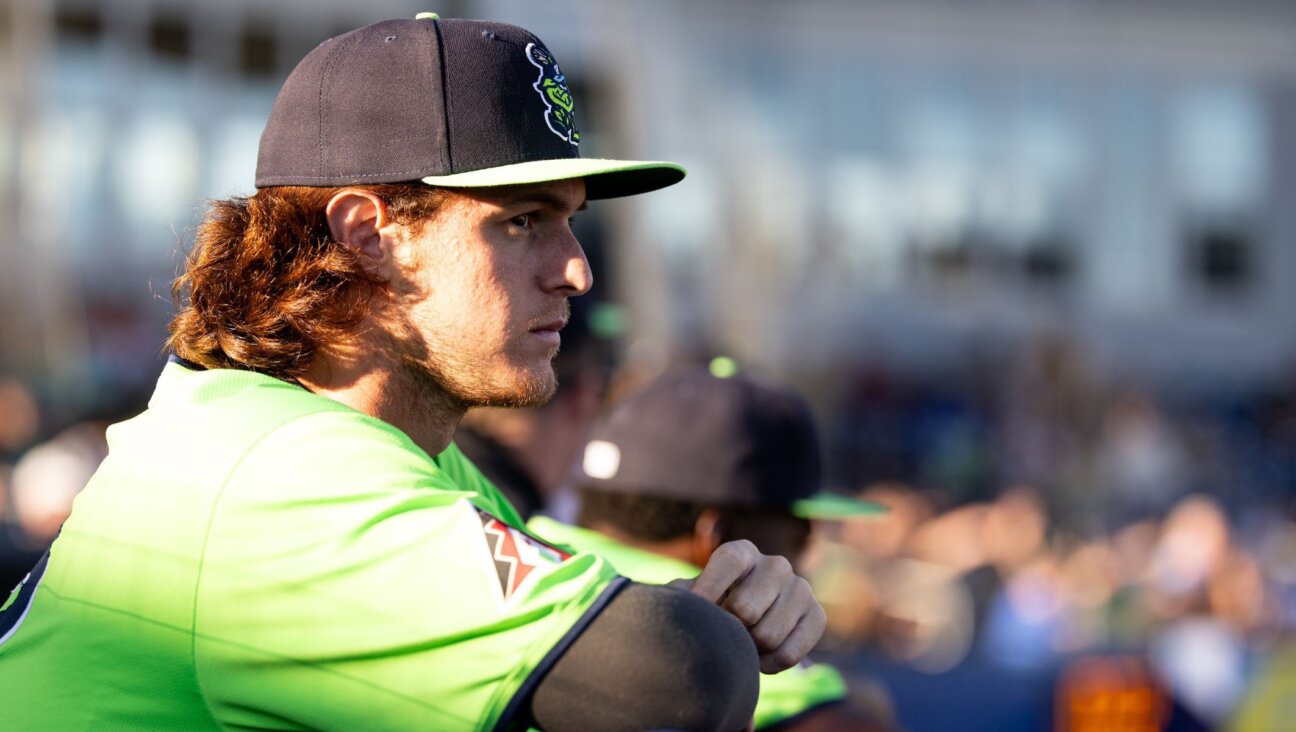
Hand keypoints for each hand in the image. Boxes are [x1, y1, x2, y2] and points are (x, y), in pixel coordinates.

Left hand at [669, 540, 825, 673]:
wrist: (744, 626)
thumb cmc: (710, 609)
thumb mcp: (691, 597)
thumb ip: (681, 597)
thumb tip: (683, 606)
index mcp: (742, 552)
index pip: (729, 562)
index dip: (710, 589)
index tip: (695, 611)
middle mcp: (776, 564)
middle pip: (746, 608)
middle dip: (729, 629)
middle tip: (723, 634)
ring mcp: (801, 588)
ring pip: (768, 635)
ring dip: (748, 650)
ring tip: (740, 646)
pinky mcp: (817, 615)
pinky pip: (790, 653)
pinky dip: (769, 665)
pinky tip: (759, 660)